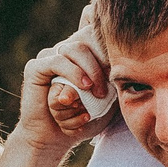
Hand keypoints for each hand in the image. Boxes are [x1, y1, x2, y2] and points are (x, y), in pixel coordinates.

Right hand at [16, 9, 114, 152]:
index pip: (96, 28)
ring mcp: (50, 56)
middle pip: (89, 35)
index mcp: (84, 53)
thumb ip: (118, 77)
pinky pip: (56, 61)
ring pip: (75, 48)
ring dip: (90, 71)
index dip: (110, 40)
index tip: (120, 66)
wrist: (57, 138)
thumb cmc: (85, 117)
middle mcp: (66, 50)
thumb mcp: (110, 97)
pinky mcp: (36, 67)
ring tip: (96, 92)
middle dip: (104, 59)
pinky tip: (83, 88)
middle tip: (109, 86)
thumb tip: (131, 61)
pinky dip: (73, 74)